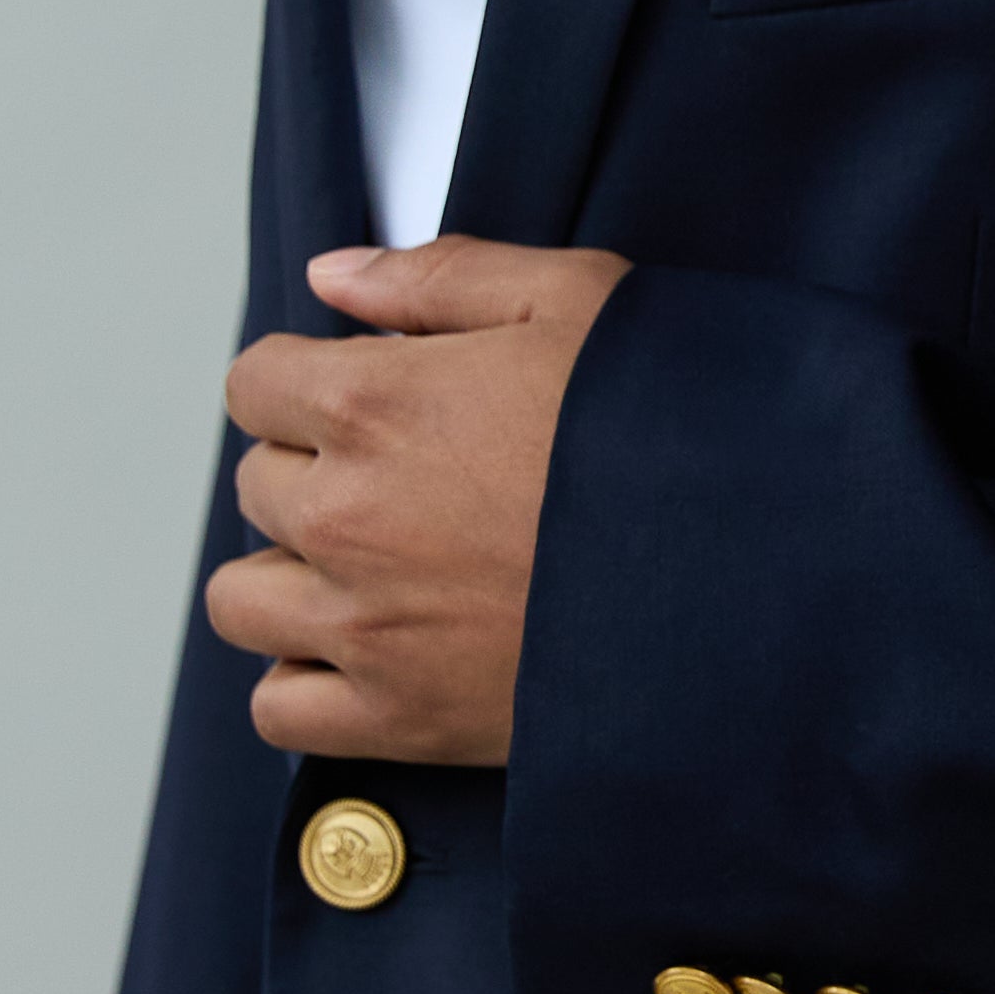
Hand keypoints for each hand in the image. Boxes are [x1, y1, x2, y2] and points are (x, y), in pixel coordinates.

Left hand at [209, 236, 632, 764]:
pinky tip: (365, 656)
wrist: (755, 574)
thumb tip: (332, 276)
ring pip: (240, 599)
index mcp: (375, 403)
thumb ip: (440, 277)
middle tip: (406, 484)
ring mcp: (367, 626)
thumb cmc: (678, 430)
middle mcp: (348, 516)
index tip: (365, 401)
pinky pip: (279, 708)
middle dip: (313, 474)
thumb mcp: (578, 302)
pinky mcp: (403, 717)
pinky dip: (305, 685)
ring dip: (289, 580)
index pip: (255, 383)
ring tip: (367, 573)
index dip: (307, 383)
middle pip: (256, 486)